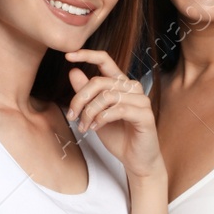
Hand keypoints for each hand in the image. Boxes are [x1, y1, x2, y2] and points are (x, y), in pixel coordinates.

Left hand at [65, 49, 163, 180]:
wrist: (135, 159)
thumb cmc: (117, 135)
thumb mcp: (94, 113)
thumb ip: (86, 93)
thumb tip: (73, 71)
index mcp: (120, 84)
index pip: (105, 60)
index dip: (87, 55)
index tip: (68, 55)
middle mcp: (132, 88)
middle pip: (99, 82)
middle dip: (80, 99)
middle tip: (72, 116)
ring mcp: (141, 100)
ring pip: (107, 96)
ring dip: (89, 112)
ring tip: (83, 126)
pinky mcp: (145, 115)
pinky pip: (118, 109)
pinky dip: (101, 118)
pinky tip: (95, 128)